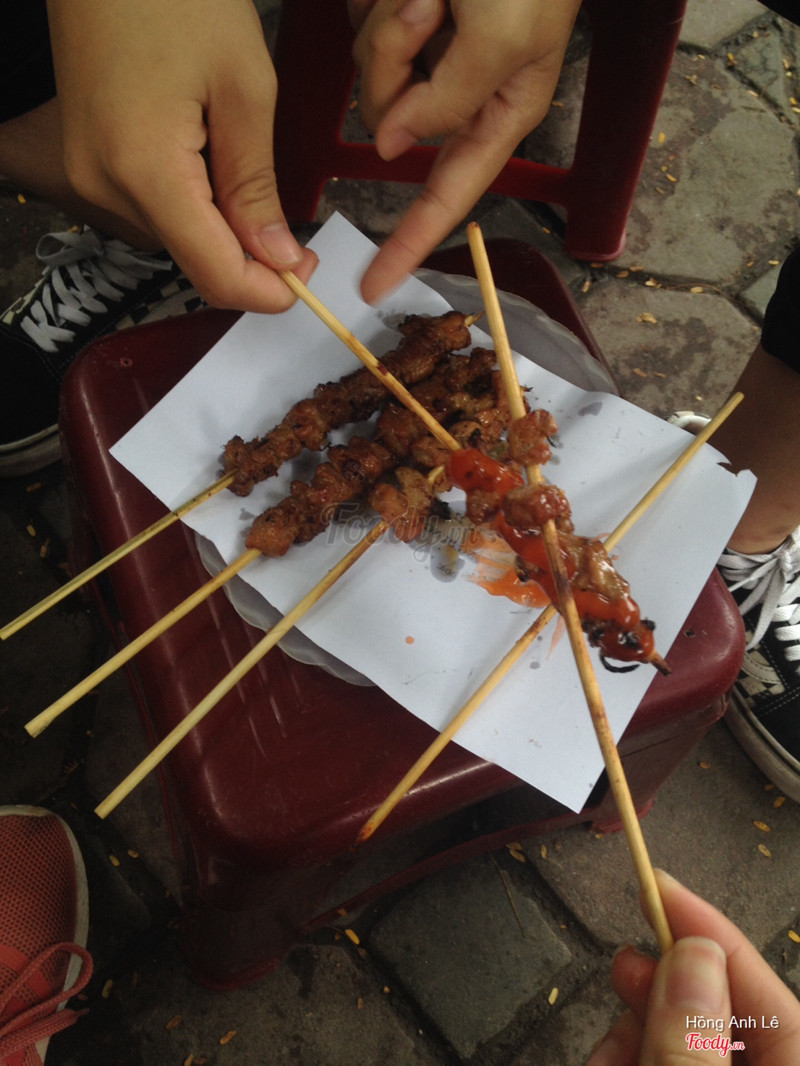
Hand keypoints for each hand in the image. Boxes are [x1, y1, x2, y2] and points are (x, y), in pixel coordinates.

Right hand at [46, 0, 316, 310]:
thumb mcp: (244, 86)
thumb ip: (257, 184)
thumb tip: (276, 257)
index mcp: (145, 170)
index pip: (215, 274)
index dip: (267, 293)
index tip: (305, 281)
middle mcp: (106, 186)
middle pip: (194, 264)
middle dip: (251, 264)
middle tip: (297, 241)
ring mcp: (90, 176)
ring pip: (177, 241)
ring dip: (223, 234)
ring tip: (250, 178)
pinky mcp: (89, 162)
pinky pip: (154, 211)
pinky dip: (195, 208)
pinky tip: (215, 167)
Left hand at [349, 0, 581, 303]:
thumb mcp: (501, 44)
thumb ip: (447, 104)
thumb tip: (393, 147)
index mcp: (496, 112)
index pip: (448, 194)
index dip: (411, 241)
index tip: (375, 285)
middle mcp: (457, 90)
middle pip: (390, 122)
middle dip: (396, 66)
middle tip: (426, 8)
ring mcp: (425, 50)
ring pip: (368, 71)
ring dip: (391, 22)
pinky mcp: (397, 12)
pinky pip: (361, 25)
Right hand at [587, 870, 799, 1064]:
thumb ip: (692, 1040)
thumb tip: (695, 957)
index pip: (766, 992)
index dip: (711, 934)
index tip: (658, 886)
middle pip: (719, 1011)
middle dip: (662, 986)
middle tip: (625, 965)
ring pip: (682, 1038)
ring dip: (634, 1030)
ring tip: (604, 1053)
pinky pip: (666, 1060)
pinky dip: (631, 1055)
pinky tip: (608, 1063)